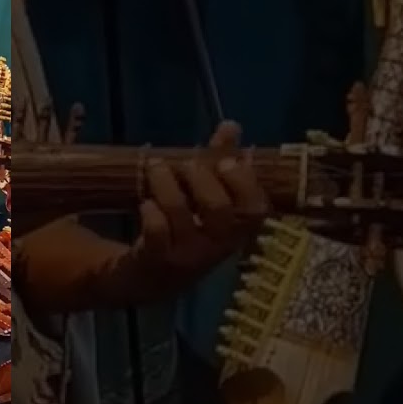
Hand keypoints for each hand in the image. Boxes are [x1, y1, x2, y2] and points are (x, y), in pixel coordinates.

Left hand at [136, 121, 267, 278]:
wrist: (146, 278)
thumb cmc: (182, 230)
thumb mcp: (203, 199)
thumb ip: (218, 162)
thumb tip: (231, 125)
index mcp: (235, 232)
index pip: (257, 210)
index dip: (245, 182)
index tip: (226, 160)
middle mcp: (216, 248)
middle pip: (222, 212)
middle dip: (204, 180)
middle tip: (187, 163)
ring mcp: (186, 258)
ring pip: (182, 217)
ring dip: (168, 186)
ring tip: (156, 167)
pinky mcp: (156, 262)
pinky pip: (157, 235)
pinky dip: (152, 213)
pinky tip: (146, 203)